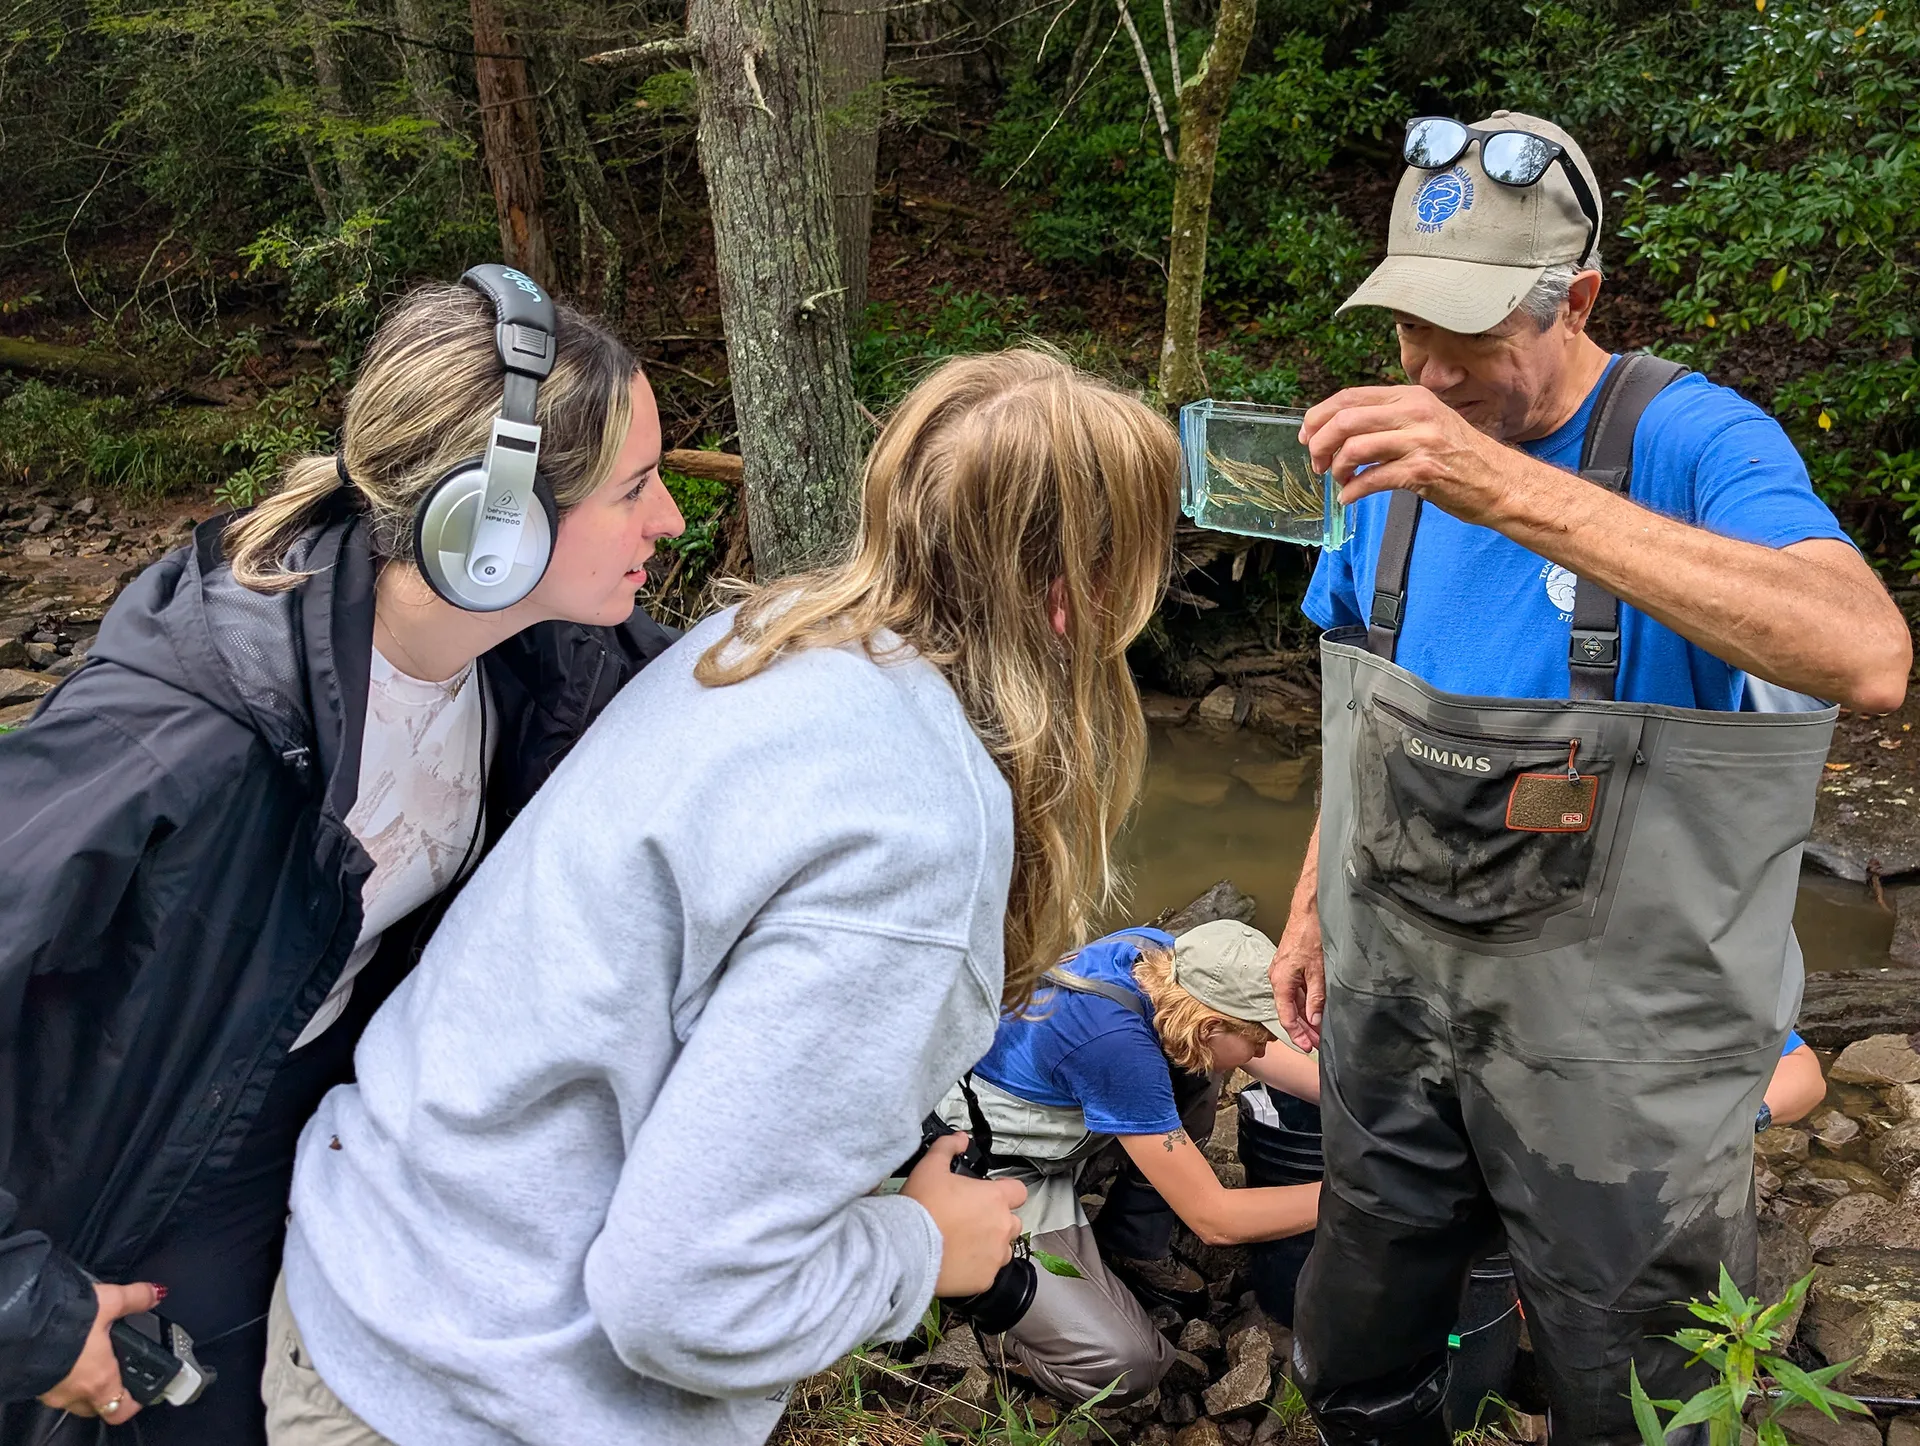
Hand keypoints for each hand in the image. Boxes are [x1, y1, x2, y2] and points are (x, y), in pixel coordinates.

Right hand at [37, 1281, 163, 1424]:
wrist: (19, 1325)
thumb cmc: (65, 1321)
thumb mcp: (109, 1302)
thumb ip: (136, 1299)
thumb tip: (155, 1294)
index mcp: (100, 1380)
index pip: (120, 1410)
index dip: (134, 1402)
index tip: (142, 1389)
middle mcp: (75, 1393)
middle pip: (97, 1405)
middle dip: (109, 1391)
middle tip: (118, 1367)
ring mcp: (52, 1392)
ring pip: (74, 1398)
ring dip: (85, 1383)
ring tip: (93, 1355)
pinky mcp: (35, 1384)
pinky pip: (55, 1388)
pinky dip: (65, 1376)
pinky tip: (68, 1352)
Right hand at [902, 1133, 1026, 1296]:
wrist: (906, 1248)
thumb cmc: (921, 1206)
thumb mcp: (930, 1167)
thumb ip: (948, 1147)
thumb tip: (960, 1138)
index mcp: (995, 1198)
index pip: (1018, 1191)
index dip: (1006, 1192)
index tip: (990, 1195)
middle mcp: (1002, 1227)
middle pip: (1013, 1222)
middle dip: (997, 1221)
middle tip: (970, 1221)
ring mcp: (996, 1256)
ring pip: (1004, 1250)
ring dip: (990, 1246)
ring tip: (964, 1244)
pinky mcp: (986, 1280)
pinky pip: (988, 1273)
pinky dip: (977, 1268)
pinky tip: (957, 1262)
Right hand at [1269, 913, 1324, 1053]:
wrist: (1308, 910)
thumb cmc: (1310, 935)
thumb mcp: (1318, 971)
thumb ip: (1315, 997)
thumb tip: (1315, 1020)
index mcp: (1280, 981)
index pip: (1286, 1016)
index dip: (1297, 1034)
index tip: (1308, 1047)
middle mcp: (1278, 978)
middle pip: (1289, 1011)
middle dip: (1304, 1029)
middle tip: (1318, 1044)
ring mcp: (1284, 973)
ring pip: (1294, 1002)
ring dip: (1306, 1017)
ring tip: (1319, 1031)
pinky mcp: (1291, 967)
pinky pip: (1297, 991)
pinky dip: (1307, 1003)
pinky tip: (1317, 1011)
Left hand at [1299, 385, 1529, 525]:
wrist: (1501, 481)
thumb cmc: (1460, 455)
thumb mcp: (1426, 422)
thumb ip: (1389, 419)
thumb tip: (1340, 428)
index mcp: (1411, 396)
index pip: (1349, 397)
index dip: (1318, 417)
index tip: (1307, 436)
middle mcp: (1415, 412)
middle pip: (1345, 420)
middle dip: (1320, 445)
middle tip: (1317, 464)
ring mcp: (1420, 441)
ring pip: (1354, 448)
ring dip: (1337, 469)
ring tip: (1340, 481)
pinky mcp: (1423, 471)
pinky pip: (1372, 479)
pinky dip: (1352, 491)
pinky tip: (1349, 497)